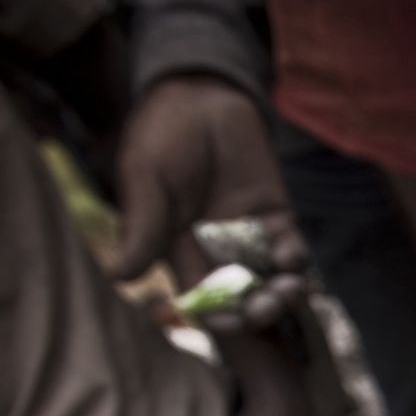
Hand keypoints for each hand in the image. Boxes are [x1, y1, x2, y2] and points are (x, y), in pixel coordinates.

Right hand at [114, 75, 308, 326]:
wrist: (200, 94)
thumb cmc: (162, 134)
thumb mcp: (146, 179)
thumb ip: (141, 227)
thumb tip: (120, 276)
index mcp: (179, 251)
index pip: (202, 300)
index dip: (219, 318)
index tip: (235, 322)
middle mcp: (216, 251)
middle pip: (242, 298)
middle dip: (259, 309)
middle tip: (270, 304)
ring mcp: (249, 236)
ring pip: (271, 279)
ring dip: (284, 291)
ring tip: (292, 288)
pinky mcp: (276, 216)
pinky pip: (291, 249)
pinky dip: (296, 260)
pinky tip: (293, 257)